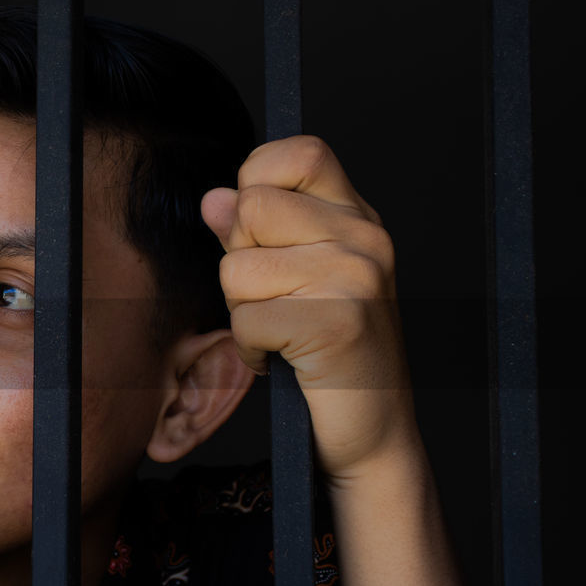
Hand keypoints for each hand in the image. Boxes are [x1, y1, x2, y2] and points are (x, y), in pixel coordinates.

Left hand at [201, 136, 415, 481]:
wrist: (373, 433)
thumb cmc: (329, 354)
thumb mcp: (292, 280)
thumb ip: (252, 235)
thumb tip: (213, 198)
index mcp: (357, 217)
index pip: (297, 152)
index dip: (257, 183)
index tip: (263, 235)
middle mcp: (365, 237)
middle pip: (250, 209)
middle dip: (239, 263)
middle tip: (274, 302)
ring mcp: (357, 277)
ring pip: (237, 269)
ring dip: (242, 312)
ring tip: (282, 332)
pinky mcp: (339, 323)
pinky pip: (247, 320)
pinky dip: (251, 350)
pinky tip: (282, 359)